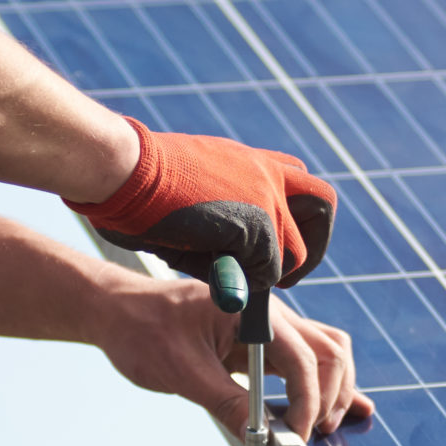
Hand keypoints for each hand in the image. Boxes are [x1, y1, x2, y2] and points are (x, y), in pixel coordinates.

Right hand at [67, 119, 336, 288]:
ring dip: (278, 270)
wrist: (125, 169)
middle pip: (321, 205)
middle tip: (287, 270)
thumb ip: (223, 220)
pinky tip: (225, 283)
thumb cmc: (140, 186)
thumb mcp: (193, 194)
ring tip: (253, 284)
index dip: (291, 219)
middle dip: (311, 243)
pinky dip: (253, 285)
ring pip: (296, 248)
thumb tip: (237, 262)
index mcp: (250, 160)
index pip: (298, 186)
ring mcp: (264, 197)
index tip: (270, 244)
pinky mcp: (255, 225)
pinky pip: (269, 269)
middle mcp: (266, 172)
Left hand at [89, 276, 373, 439]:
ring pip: (326, 353)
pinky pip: (305, 360)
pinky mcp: (261, 342)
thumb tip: (261, 439)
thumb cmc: (143, 329)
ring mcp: (269, 327)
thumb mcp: (183, 372)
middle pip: (328, 352)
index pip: (303, 358)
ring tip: (322, 427)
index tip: (295, 439)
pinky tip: (344, 408)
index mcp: (253, 311)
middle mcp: (270, 314)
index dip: (306, 404)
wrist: (118, 311)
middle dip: (328, 397)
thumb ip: (226, 403)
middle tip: (307, 436)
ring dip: (332, 390)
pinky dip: (322, 385)